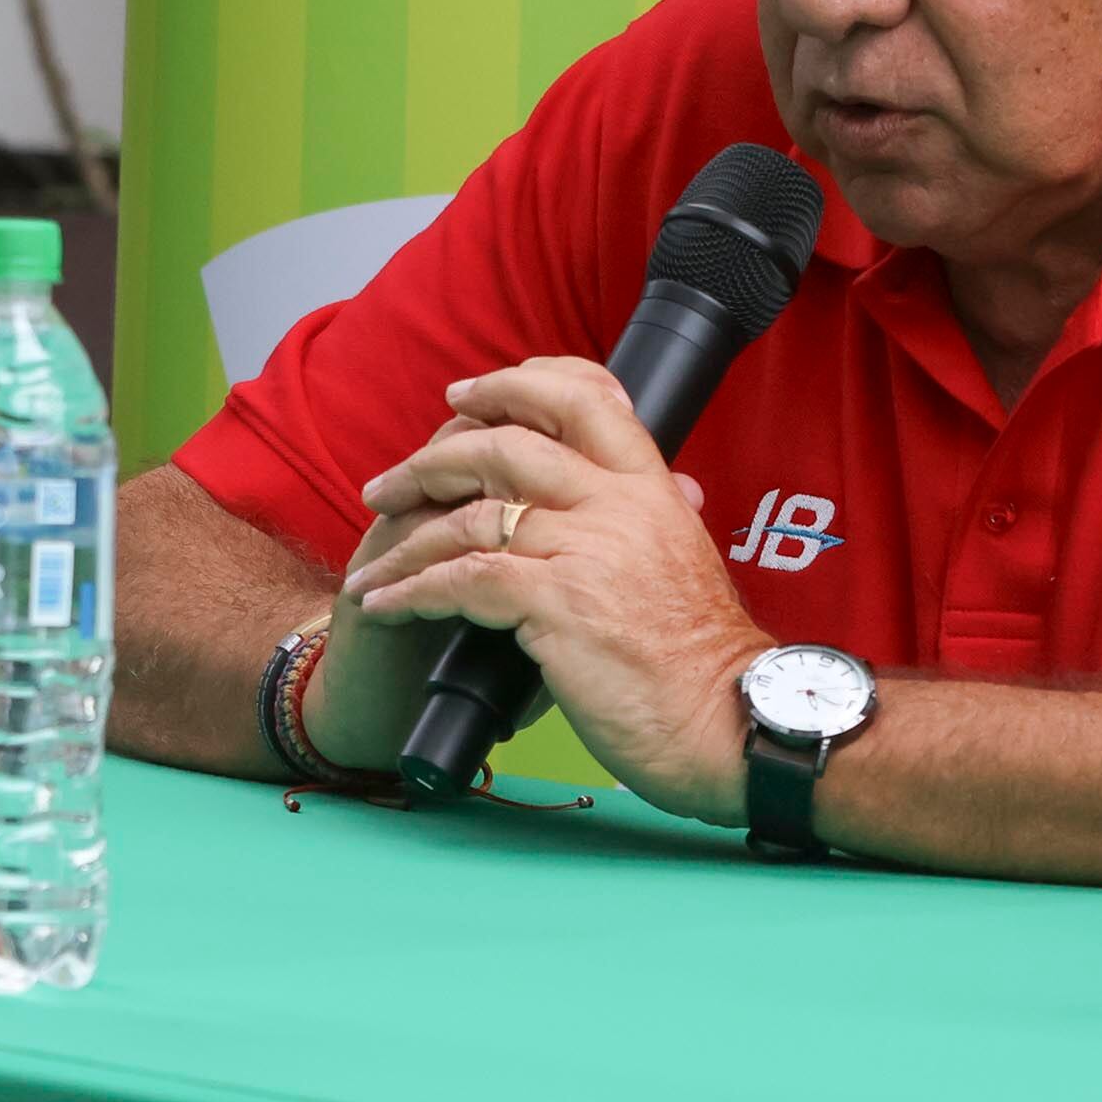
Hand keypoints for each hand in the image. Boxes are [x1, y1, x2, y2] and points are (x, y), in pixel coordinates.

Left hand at [341, 357, 767, 823]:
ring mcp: (587, 549)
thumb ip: (664, 519)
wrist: (727, 717)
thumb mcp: (689, 561)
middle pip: (507, 445)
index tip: (468, 397)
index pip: (586, 398)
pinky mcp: (557, 602)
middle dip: (430, 461)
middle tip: (388, 485)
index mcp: (653, 488)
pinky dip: (413, 592)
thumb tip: (678, 490)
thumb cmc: (703, 656)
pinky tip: (389, 607)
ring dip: (405, 542)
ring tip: (373, 568)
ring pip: (471, 516)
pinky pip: (462, 580)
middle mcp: (619, 503)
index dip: (517, 385)